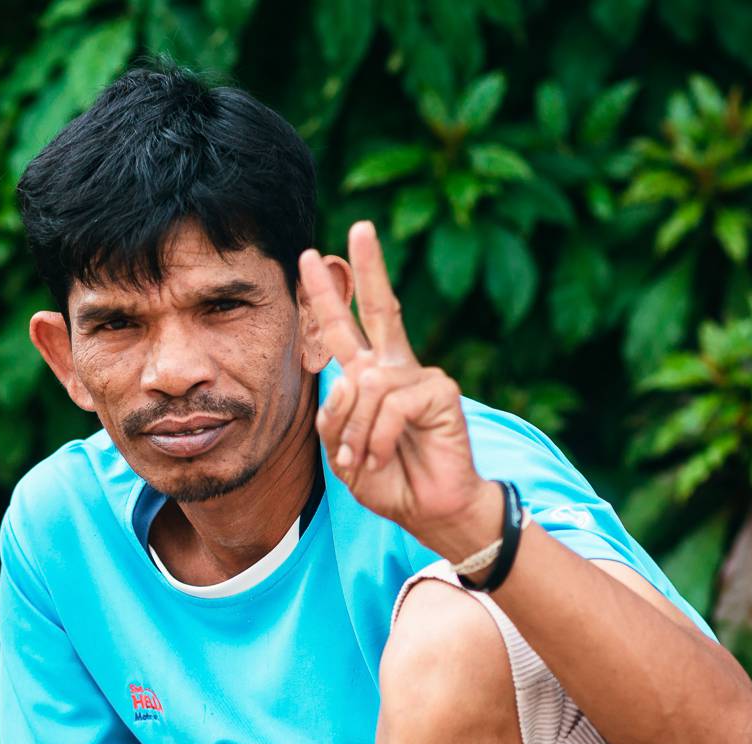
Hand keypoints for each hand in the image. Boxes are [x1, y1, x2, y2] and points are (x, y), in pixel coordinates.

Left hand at [300, 222, 504, 561]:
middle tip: (360, 227)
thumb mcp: (342, 452)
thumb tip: (351, 379)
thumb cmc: (388, 480)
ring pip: (366, 386)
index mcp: (367, 376)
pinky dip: (379, 438)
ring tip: (366, 460)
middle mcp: (393, 369)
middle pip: (379, 307)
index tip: (311, 257)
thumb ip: (334, 418)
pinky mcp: (440, 392)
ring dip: (356, 433)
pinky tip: (386, 456)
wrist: (428, 509)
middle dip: (368, 267)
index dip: (326, 295)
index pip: (342, 328)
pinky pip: (391, 406)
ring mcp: (419, 377)